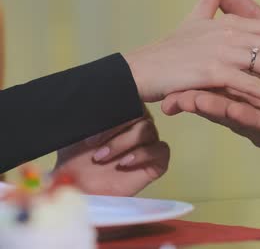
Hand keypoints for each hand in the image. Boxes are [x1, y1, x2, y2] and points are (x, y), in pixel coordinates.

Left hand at [55, 108, 169, 195]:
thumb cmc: (76, 159)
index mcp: (125, 115)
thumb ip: (87, 112)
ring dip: (123, 143)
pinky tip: (124, 163)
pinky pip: (161, 151)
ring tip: (102, 157)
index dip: (113, 115)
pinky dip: (142, 154)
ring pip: (148, 131)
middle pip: (140, 115)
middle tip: (94, 146)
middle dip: (115, 131)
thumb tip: (87, 94)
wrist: (76, 187)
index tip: (91, 132)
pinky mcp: (157, 163)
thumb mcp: (76, 131)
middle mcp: (140, 127)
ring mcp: (150, 144)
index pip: (130, 102)